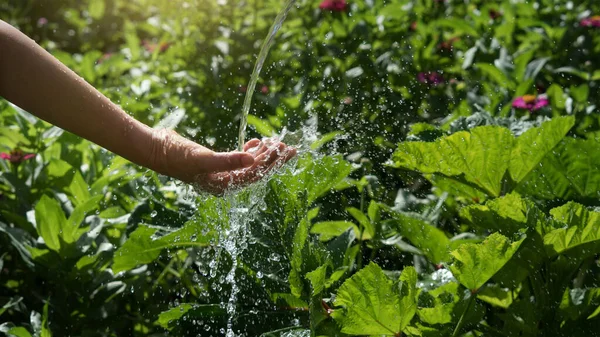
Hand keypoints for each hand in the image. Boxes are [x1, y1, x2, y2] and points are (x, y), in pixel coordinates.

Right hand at [148, 129, 295, 193]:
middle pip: (255, 172)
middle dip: (273, 160)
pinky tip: (257, 142)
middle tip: (290, 148)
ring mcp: (220, 172)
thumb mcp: (203, 159)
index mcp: (223, 186)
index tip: (285, 151)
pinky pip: (237, 158)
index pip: (254, 176)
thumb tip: (252, 159)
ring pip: (248, 164)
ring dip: (263, 154)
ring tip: (276, 142)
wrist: (156, 149)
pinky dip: (248, 150)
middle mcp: (224, 182)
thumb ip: (228, 160)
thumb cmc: (177, 156)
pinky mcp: (216, 161)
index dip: (271, 163)